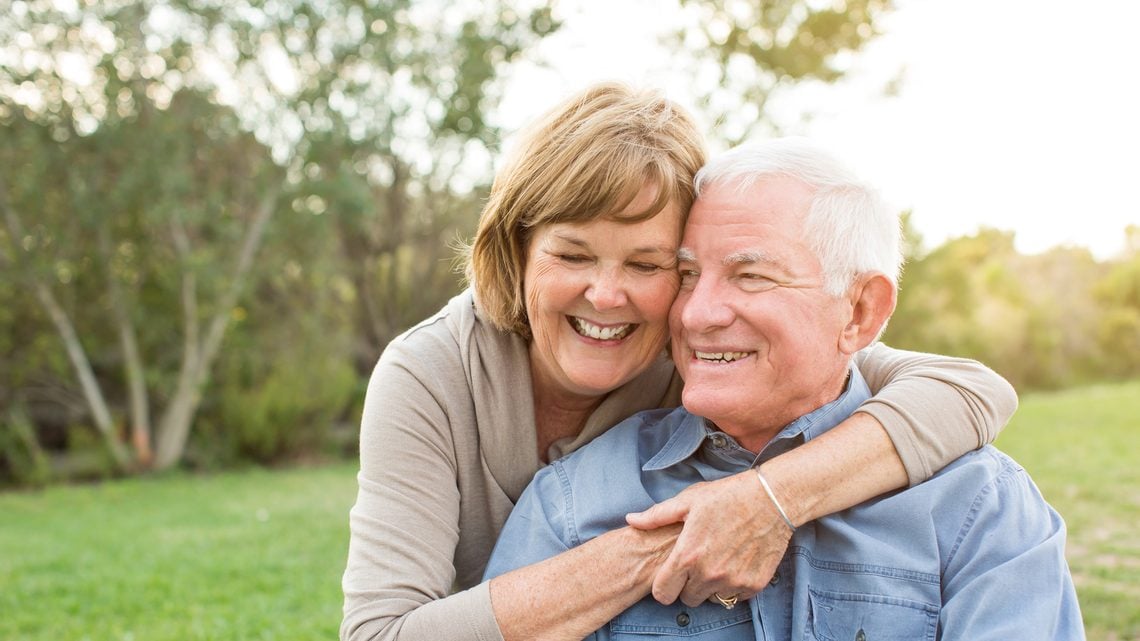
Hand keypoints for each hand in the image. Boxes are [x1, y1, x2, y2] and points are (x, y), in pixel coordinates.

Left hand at [625, 469, 792, 606]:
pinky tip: (735, 563)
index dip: (664, 585)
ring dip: (711, 586)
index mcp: (687, 555)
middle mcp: (709, 574)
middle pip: (687, 599)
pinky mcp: (754, 584)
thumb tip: (631, 520)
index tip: (671, 575)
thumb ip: (657, 516)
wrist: (771, 499)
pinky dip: (733, 585)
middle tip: (698, 562)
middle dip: (689, 584)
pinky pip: (735, 597)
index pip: (663, 593)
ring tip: (717, 560)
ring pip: (711, 599)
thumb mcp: (688, 501)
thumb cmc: (727, 496)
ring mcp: (733, 581)